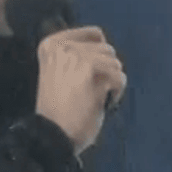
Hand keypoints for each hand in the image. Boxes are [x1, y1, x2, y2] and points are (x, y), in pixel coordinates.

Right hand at [35, 26, 126, 153]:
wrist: (51, 137)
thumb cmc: (58, 111)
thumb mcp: (60, 73)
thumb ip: (77, 55)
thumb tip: (106, 46)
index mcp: (52, 45)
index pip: (95, 34)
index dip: (100, 56)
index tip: (89, 76)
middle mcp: (63, 47)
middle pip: (107, 48)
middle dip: (106, 71)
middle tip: (89, 91)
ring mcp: (77, 57)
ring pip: (115, 63)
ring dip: (111, 83)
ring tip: (93, 98)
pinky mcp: (92, 71)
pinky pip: (120, 77)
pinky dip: (116, 93)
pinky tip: (101, 103)